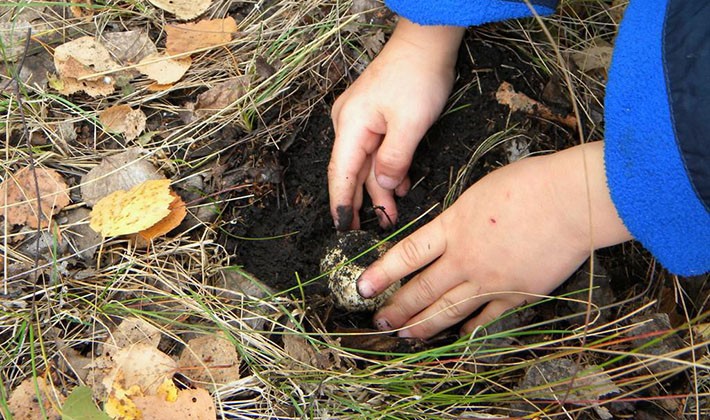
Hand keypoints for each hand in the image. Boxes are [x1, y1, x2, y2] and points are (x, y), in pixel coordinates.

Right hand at [328, 19, 464, 229]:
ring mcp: (361, 120)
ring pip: (368, 163)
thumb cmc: (417, 78)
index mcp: (351, 126)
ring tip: (393, 213)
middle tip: (372, 229)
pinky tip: (402, 185)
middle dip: (363, 201)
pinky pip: (378, 150)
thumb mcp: (411, 124)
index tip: (343, 229)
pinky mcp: (375, 117)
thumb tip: (385, 187)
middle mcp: (349, 124)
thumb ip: (395, 159)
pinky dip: (389, 169)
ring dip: (381, 187)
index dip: (341, 204)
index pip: (341, 174)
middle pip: (353, 171)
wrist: (426, 43)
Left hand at [357, 142, 632, 337]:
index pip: (406, 255)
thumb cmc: (529, 185)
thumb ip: (458, 220)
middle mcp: (465, 258)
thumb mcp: (479, 193)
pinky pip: (486, 317)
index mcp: (453, 227)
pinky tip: (458, 335)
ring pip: (448, 309)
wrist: (571, 201)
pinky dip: (469, 328)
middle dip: (397, 308)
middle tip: (379, 321)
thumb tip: (447, 236)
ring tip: (406, 335)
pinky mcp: (516, 294)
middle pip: (422, 289)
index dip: (381, 273)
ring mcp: (490, 280)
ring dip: (423, 324)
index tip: (362, 287)